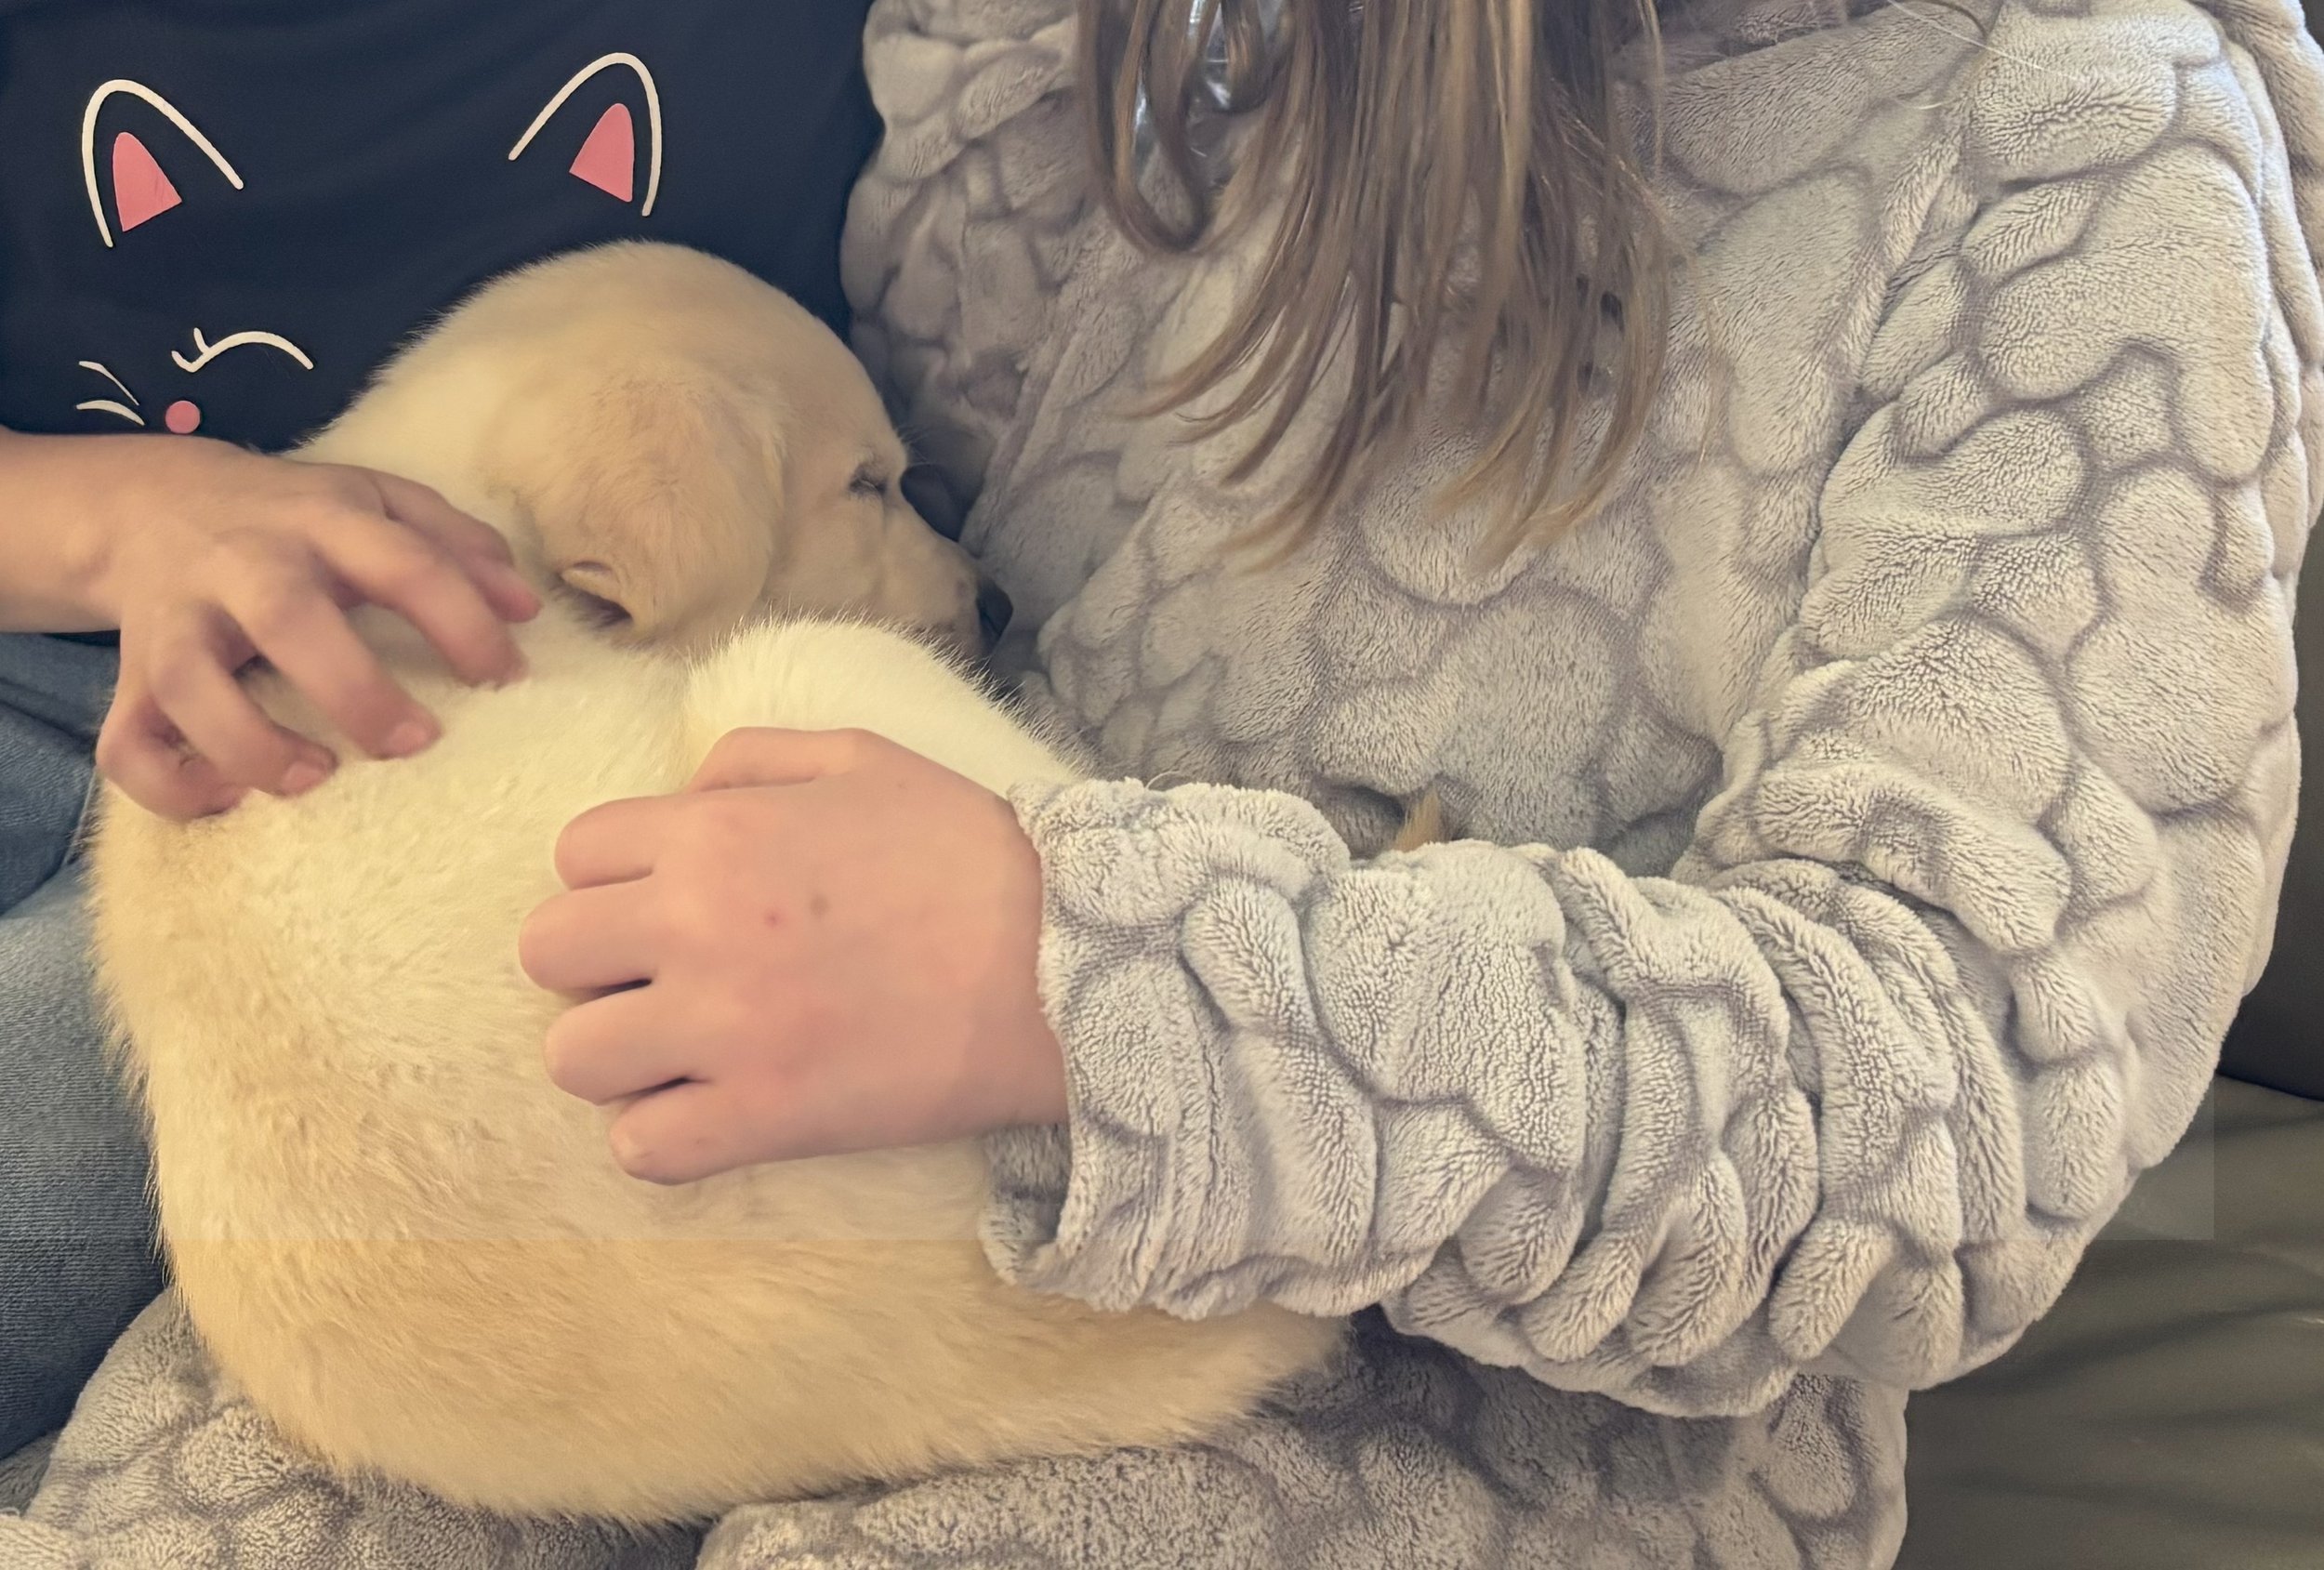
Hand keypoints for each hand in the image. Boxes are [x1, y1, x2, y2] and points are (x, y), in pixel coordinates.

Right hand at [77, 435, 538, 817]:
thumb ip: (459, 544)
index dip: (461, 620)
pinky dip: (166, 784)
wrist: (150, 502)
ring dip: (248, 742)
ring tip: (314, 779)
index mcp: (321, 519)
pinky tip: (229, 799)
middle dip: (353, 687)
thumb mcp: (381, 503)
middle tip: (415, 742)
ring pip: (186, 682)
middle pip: (286, 616)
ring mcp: (176, 619)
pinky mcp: (131, 673)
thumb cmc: (298, 519)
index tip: (504, 676)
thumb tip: (526, 607)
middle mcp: (243, 563)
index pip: (402, 562)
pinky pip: (126, 740)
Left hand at [517, 728, 1067, 1183]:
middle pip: (547, 954)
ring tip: (684, 1057)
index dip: (615, 883)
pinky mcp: (762, 1116)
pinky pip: (639, 1149)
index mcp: (714, 831)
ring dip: (619, 1058)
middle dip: (599, 967)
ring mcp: (723, 1027)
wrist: (1067, 962)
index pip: (576, 856)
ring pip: (572, 1058)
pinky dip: (663, 1139)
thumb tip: (682, 792)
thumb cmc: (972, 854)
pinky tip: (714, 1116)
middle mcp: (695, 923)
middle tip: (670, 983)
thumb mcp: (865, 757)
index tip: (668, 910)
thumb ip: (753, 757)